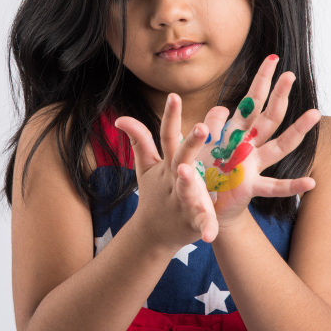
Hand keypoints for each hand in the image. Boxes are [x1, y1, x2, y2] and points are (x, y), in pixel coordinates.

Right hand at [114, 93, 219, 250]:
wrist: (152, 234)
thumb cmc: (154, 195)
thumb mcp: (146, 168)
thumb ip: (139, 141)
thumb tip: (121, 118)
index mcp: (168, 164)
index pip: (168, 136)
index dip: (170, 116)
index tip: (174, 96)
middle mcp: (174, 180)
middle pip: (182, 158)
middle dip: (192, 143)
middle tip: (202, 127)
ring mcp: (182, 201)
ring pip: (186, 190)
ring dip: (187, 183)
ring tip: (186, 174)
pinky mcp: (192, 222)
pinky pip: (200, 224)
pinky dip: (205, 228)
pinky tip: (210, 234)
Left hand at [196, 55, 321, 226]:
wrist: (200, 201)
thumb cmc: (200, 168)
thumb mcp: (198, 141)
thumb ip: (209, 124)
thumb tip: (222, 109)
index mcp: (237, 131)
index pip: (253, 100)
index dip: (262, 80)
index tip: (273, 58)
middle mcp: (250, 145)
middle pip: (270, 116)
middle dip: (279, 95)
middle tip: (290, 74)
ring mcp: (254, 165)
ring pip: (280, 145)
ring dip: (297, 130)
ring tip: (314, 113)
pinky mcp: (250, 186)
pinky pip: (274, 186)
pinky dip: (292, 186)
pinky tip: (311, 182)